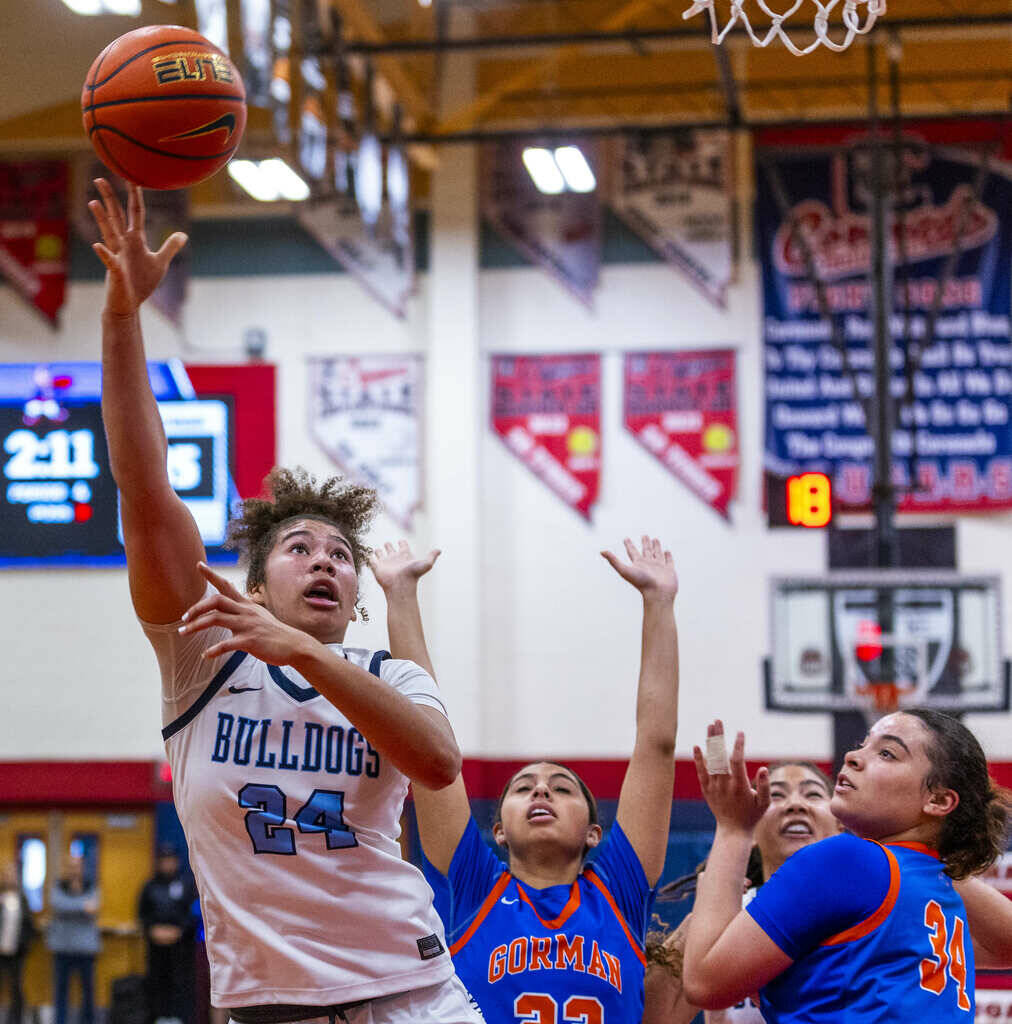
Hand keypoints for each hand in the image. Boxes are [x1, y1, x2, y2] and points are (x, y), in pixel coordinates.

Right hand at [88, 178, 187, 315]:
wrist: (128, 304)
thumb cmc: (142, 283)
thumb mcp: (160, 263)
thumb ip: (170, 247)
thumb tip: (183, 234)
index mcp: (135, 241)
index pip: (135, 214)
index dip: (135, 197)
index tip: (132, 178)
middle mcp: (123, 245)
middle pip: (116, 217)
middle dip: (110, 199)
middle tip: (100, 178)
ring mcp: (117, 257)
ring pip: (109, 234)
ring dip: (102, 219)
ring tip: (93, 202)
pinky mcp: (115, 273)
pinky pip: (109, 262)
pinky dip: (104, 254)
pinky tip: (97, 245)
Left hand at [178, 563, 310, 663]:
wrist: (294, 645)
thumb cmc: (273, 631)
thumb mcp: (258, 612)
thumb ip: (242, 602)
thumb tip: (233, 588)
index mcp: (246, 605)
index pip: (226, 586)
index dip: (211, 575)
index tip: (198, 565)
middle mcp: (245, 612)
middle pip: (216, 600)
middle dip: (196, 607)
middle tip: (183, 617)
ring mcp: (247, 625)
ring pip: (216, 619)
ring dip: (196, 625)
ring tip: (183, 632)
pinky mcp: (249, 641)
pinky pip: (226, 644)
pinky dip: (213, 650)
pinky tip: (205, 655)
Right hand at [368, 541, 440, 593]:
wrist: (401, 586)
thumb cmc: (413, 575)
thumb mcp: (426, 564)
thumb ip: (432, 556)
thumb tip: (440, 550)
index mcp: (405, 555)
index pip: (402, 545)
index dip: (402, 542)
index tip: (401, 541)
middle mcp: (394, 558)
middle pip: (390, 548)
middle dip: (388, 545)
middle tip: (388, 544)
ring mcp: (385, 562)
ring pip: (379, 553)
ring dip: (378, 551)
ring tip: (378, 551)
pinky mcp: (376, 567)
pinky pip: (371, 559)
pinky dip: (369, 556)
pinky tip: (370, 555)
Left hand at [601, 536, 677, 600]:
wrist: (658, 594)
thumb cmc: (641, 583)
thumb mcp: (624, 570)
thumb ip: (613, 561)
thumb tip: (601, 551)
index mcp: (638, 564)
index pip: (632, 552)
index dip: (629, 545)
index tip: (625, 539)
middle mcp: (648, 565)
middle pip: (646, 551)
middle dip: (645, 543)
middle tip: (644, 535)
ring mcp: (659, 567)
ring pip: (657, 554)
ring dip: (656, 547)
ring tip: (655, 539)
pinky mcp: (669, 570)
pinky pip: (668, 561)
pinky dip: (668, 556)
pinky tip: (667, 551)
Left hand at [692, 721, 769, 832]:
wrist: (733, 830)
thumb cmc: (752, 815)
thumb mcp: (764, 803)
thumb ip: (765, 786)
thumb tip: (764, 769)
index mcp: (739, 786)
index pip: (737, 761)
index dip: (738, 746)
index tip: (740, 733)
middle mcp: (724, 784)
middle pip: (720, 755)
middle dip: (719, 736)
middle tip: (718, 720)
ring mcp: (714, 786)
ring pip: (710, 760)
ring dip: (710, 742)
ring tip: (710, 725)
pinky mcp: (706, 789)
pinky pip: (701, 771)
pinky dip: (699, 759)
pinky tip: (697, 745)